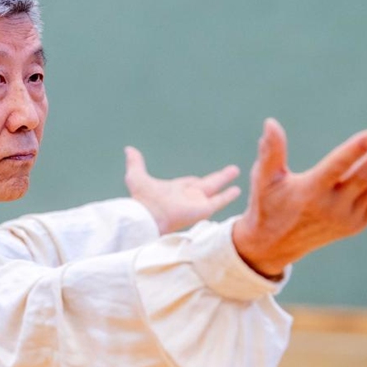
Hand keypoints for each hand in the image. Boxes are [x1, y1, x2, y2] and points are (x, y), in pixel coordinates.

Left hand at [124, 146, 240, 234]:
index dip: (195, 180)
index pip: (190, 183)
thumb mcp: (136, 176)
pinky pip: (219, 201)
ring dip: (225, 182)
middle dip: (218, 178)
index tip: (202, 178)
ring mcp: (197, 202)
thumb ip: (136, 163)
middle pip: (207, 184)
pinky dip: (228, 195)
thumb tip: (128, 149)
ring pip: (215, 190)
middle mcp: (188, 196)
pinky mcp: (203, 210)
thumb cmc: (141, 199)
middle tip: (232, 170)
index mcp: (175, 190)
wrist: (148, 216)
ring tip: (237, 173)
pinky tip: (237, 190)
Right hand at [232, 118, 366, 276]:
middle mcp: (330, 208)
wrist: (273, 245)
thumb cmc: (267, 204)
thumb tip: (270, 122)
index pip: (335, 168)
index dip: (353, 151)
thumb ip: (270, 151)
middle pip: (365, 177)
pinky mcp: (355, 226)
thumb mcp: (263, 179)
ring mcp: (345, 218)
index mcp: (308, 193)